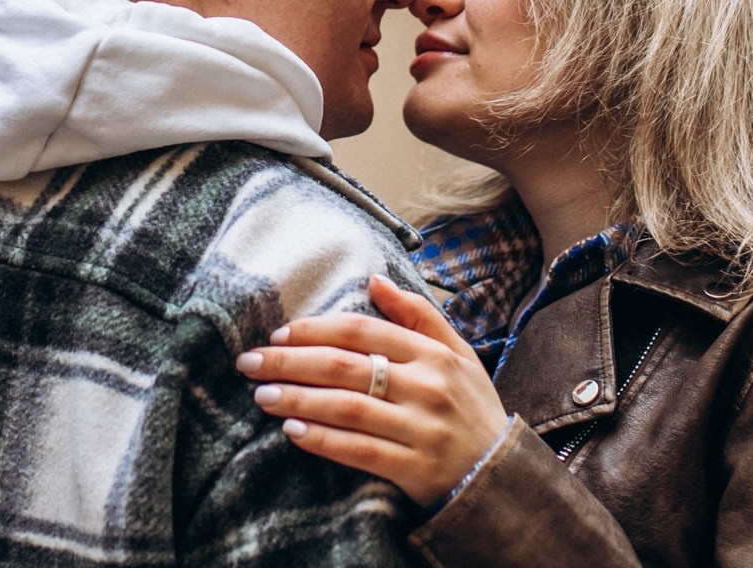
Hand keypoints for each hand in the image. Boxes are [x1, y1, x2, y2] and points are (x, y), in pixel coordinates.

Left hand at [236, 274, 509, 505]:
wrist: (502, 476)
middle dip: (290, 361)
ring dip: (297, 399)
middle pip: (344, 367)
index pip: (362, 331)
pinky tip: (293, 433)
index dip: (315, 329)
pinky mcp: (414, 469)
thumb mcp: (458, 353)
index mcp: (433, 354)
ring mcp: (420, 429)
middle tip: (249, 362)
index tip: (279, 333)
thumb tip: (374, 277)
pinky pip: (358, 451)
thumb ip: (418, 315)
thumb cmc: (472, 407)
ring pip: (346, 408)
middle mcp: (426, 387)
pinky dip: (322, 440)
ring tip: (262, 396)